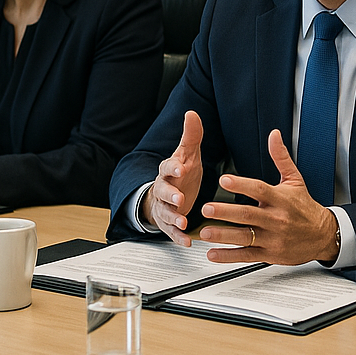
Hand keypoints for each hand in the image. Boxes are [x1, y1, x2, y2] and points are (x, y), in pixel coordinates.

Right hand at [141, 111, 203, 246]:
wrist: (170, 193)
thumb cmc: (181, 171)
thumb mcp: (188, 153)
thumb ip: (191, 135)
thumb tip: (192, 113)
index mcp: (169, 170)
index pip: (168, 166)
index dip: (173, 167)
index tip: (181, 167)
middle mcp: (164, 188)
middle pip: (163, 191)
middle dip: (170, 195)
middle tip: (180, 199)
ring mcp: (164, 206)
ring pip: (165, 212)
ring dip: (174, 217)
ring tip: (183, 221)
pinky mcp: (168, 222)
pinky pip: (171, 231)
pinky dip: (178, 236)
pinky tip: (186, 241)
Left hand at [198, 129, 338, 266]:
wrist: (322, 235)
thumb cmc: (305, 207)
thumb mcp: (295, 180)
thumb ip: (281, 157)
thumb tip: (274, 135)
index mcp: (280, 199)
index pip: (259, 190)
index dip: (241, 185)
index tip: (224, 180)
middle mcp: (276, 219)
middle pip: (248, 215)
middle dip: (226, 212)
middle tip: (207, 208)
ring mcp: (272, 238)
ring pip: (245, 236)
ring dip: (223, 235)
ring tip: (205, 232)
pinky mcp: (269, 254)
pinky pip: (247, 255)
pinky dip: (229, 256)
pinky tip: (213, 253)